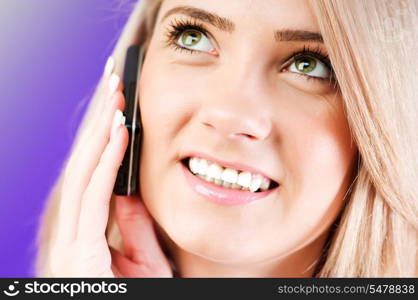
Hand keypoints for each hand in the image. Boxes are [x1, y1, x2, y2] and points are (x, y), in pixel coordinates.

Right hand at [49, 58, 172, 276]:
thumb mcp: (142, 262)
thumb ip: (133, 228)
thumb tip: (129, 193)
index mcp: (87, 230)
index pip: (94, 172)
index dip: (104, 136)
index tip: (117, 107)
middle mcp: (74, 228)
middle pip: (86, 163)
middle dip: (100, 121)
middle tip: (113, 81)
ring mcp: (73, 238)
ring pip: (85, 172)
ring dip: (102, 131)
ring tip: (115, 95)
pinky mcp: (79, 250)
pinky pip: (93, 197)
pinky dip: (105, 162)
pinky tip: (118, 133)